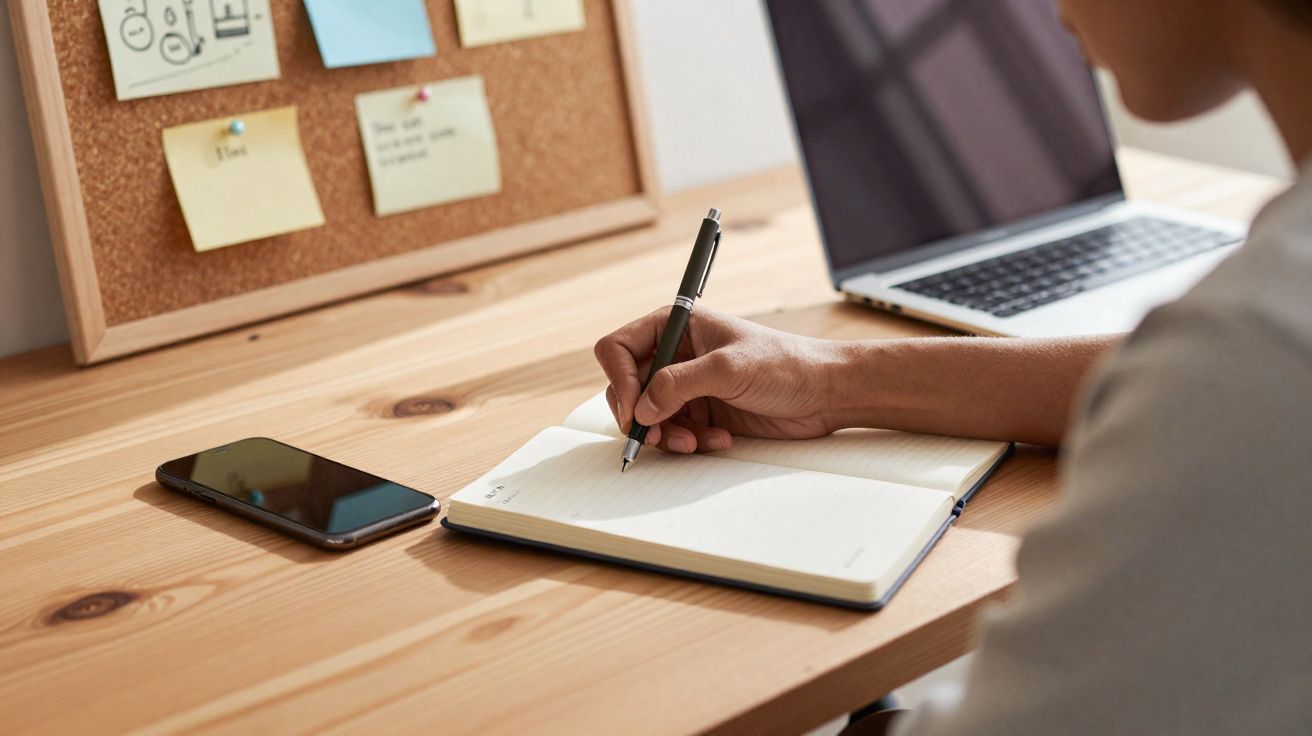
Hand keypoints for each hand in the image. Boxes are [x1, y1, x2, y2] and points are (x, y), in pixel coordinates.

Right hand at [593, 307, 847, 453]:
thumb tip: (642, 408)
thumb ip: (679, 385)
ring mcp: (688, 385)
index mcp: (678, 325)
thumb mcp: (728, 368)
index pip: (620, 347)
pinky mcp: (702, 412)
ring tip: (692, 442)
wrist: (824, 393)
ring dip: (666, 434)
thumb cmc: (786, 363)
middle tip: (656, 434)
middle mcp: (677, 353)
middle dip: (640, 414)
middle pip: (628, 386)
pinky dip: (688, 441)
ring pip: (648, 415)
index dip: (621, 379)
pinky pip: (674, 432)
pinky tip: (718, 439)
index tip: (635, 409)